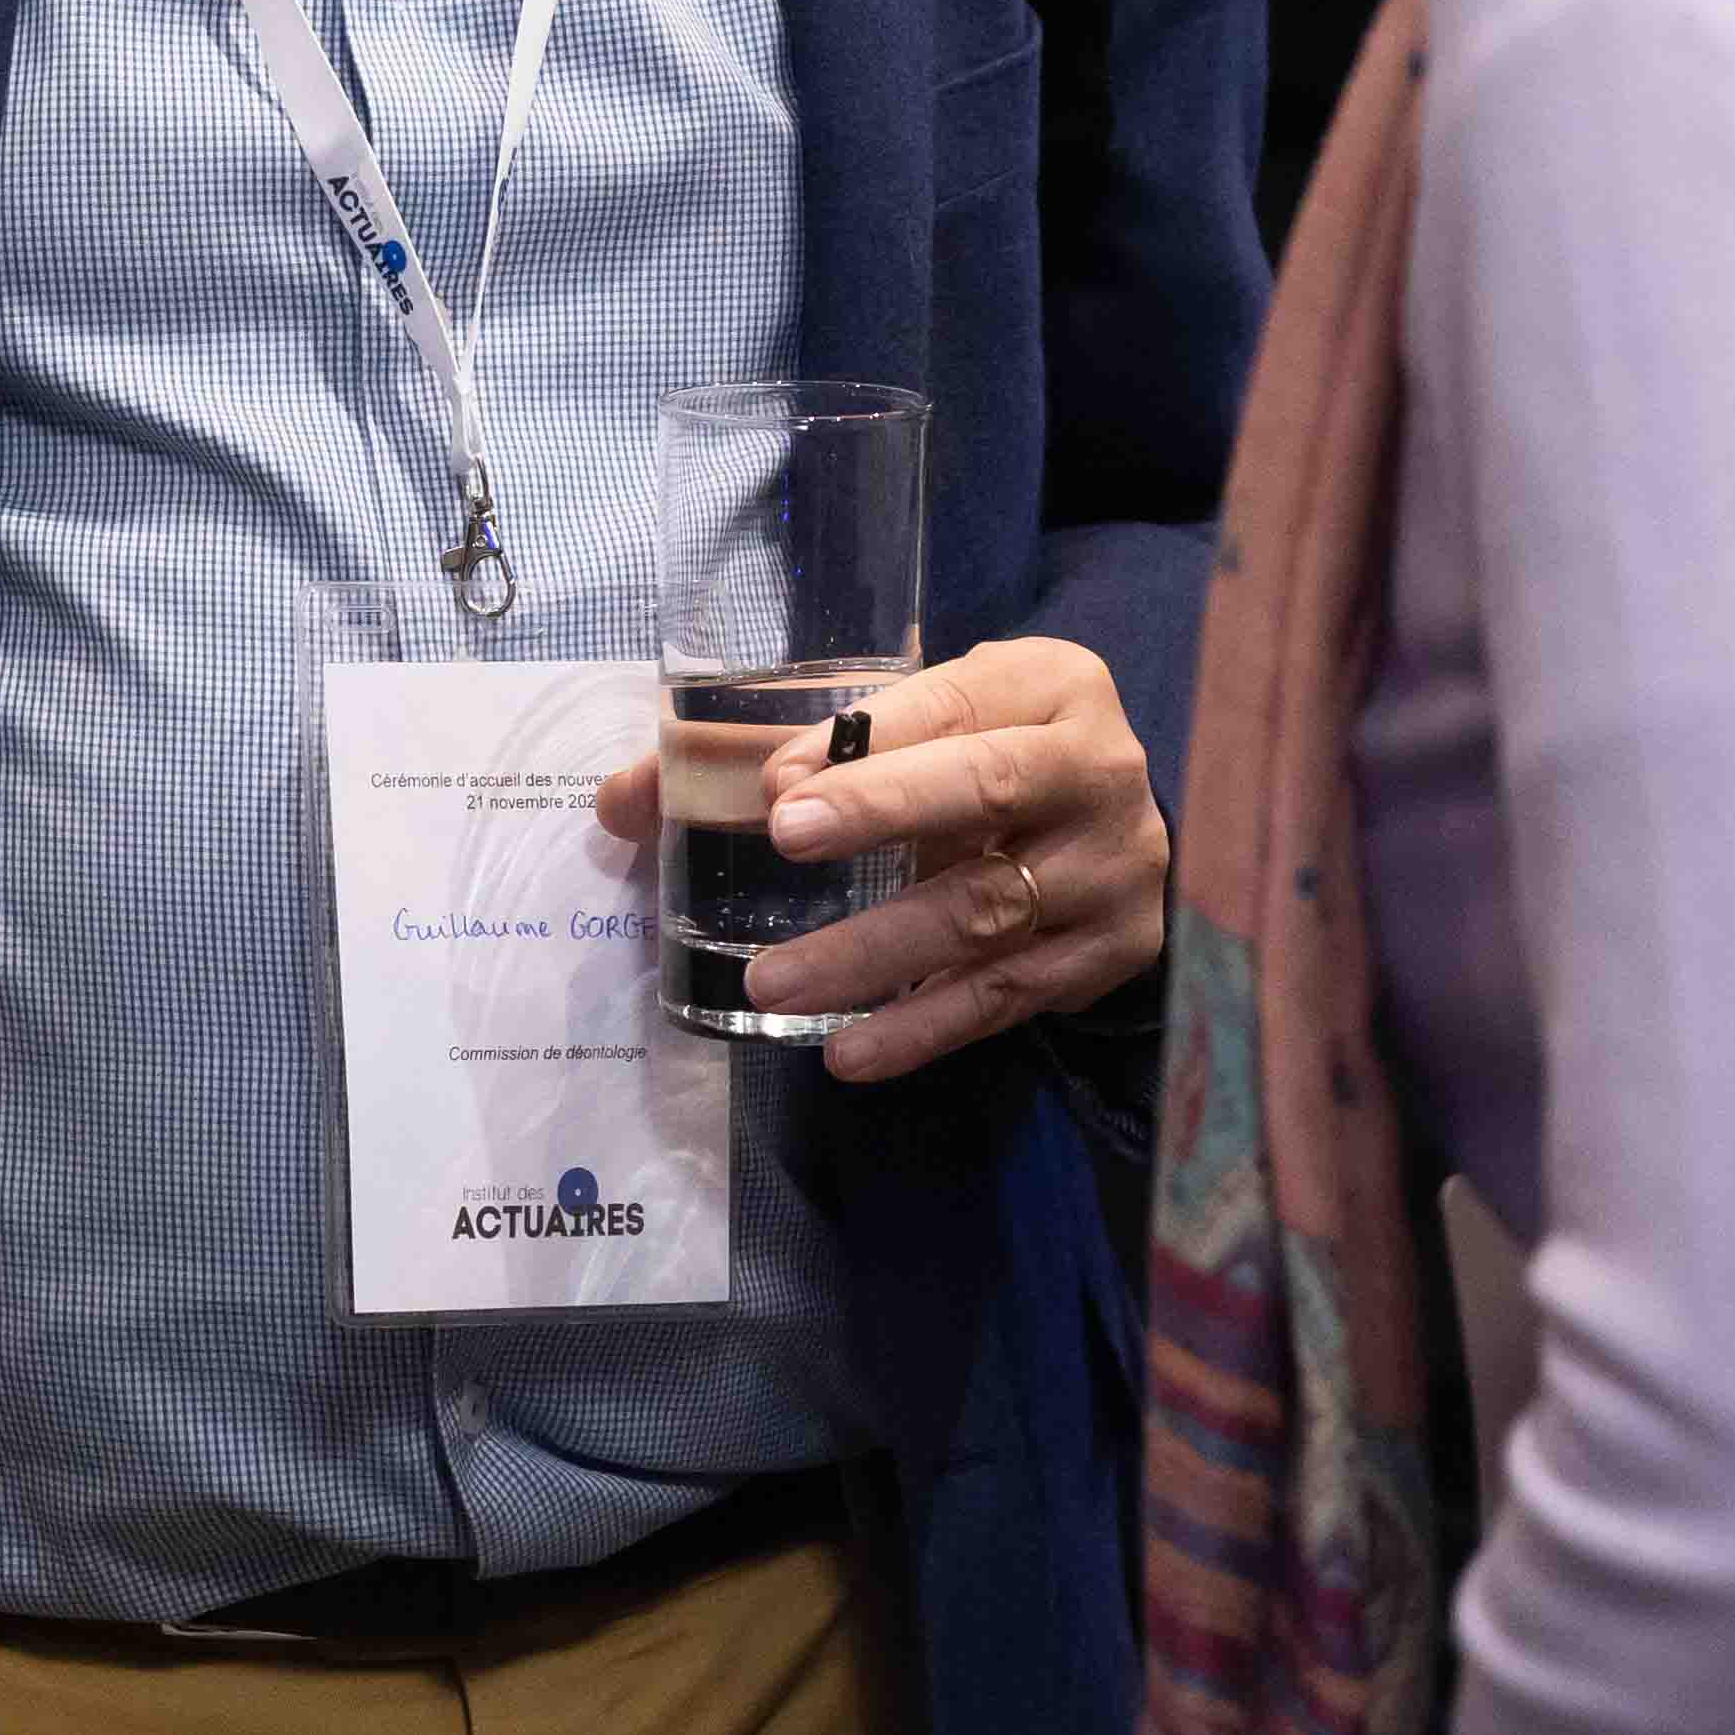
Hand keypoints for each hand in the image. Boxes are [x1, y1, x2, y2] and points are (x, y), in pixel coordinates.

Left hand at [591, 633, 1168, 1083]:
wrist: (1113, 831)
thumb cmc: (981, 757)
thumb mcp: (912, 723)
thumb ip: (783, 746)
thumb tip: (621, 802)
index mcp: (1046, 684)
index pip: (951, 702)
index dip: (865, 745)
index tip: (777, 786)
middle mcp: (1096, 767)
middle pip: (988, 790)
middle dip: (882, 813)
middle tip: (783, 842)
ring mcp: (1113, 868)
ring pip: (986, 913)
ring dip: (875, 952)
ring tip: (773, 985)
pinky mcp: (1112, 953)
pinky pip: (1006, 998)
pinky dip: (923, 1027)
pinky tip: (850, 1050)